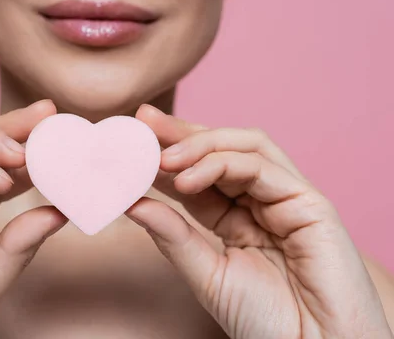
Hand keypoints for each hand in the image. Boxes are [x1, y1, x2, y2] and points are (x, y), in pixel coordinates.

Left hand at [129, 105, 392, 337]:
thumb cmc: (266, 321)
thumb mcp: (206, 274)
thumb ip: (173, 237)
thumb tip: (132, 204)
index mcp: (236, 217)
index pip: (198, 172)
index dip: (166, 153)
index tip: (133, 137)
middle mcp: (261, 200)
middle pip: (221, 149)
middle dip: (181, 132)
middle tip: (144, 122)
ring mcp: (286, 198)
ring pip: (244, 147)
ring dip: (200, 145)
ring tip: (164, 159)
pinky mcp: (309, 202)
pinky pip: (263, 167)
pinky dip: (223, 164)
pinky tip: (188, 179)